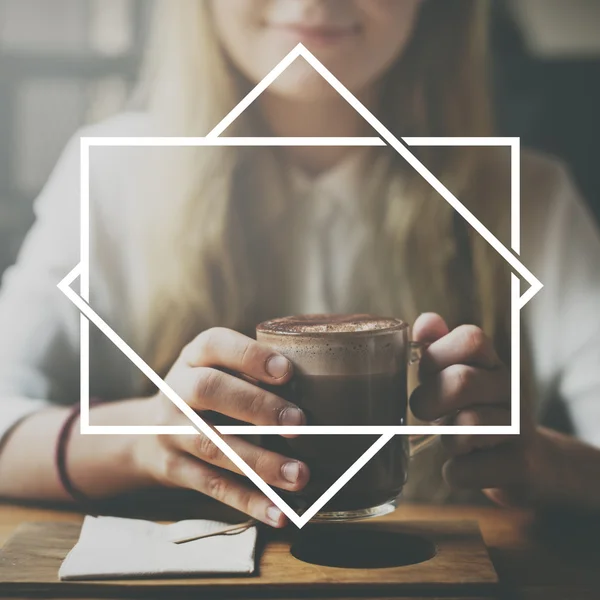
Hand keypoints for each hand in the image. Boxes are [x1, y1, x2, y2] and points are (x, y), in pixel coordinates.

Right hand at [131, 328, 308, 526]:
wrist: (145, 433)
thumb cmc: (205, 394)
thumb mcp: (217, 369)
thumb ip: (252, 371)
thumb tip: (318, 385)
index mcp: (194, 356)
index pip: (215, 344)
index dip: (250, 356)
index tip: (287, 371)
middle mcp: (176, 389)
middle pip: (208, 390)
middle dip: (257, 405)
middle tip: (299, 423)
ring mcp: (171, 431)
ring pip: (213, 445)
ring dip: (259, 463)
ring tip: (300, 475)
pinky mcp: (174, 469)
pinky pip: (212, 486)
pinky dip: (248, 500)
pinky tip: (280, 512)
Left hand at [409, 313, 542, 506]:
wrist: (530, 463)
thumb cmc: (478, 413)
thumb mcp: (458, 378)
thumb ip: (438, 348)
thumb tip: (424, 323)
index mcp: (493, 364)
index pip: (471, 339)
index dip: (437, 354)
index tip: (425, 372)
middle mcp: (511, 389)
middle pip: (461, 381)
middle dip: (428, 399)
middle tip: (422, 410)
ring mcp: (520, 427)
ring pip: (465, 428)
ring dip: (446, 439)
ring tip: (452, 441)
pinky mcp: (521, 466)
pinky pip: (465, 470)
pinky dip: (453, 472)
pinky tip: (463, 466)